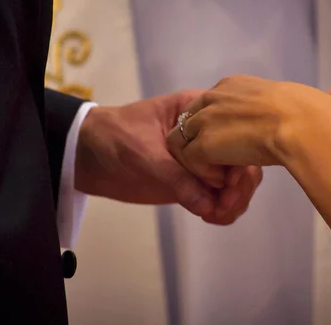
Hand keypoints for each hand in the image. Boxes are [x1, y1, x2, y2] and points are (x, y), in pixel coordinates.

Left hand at [74, 90, 262, 224]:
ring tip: (216, 215)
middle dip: (239, 186)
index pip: (234, 133)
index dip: (240, 160)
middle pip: (242, 161)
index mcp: (200, 112)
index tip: (229, 185)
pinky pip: (217, 198)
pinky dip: (221, 211)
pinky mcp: (193, 183)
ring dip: (233, 202)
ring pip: (234, 183)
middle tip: (224, 206)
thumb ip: (176, 176)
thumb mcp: (144, 151)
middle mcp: (208, 136)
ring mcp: (202, 161)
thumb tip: (209, 206)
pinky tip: (211, 217)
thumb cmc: (114, 135)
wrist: (87, 153)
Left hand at [166, 75, 330, 170]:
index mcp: (232, 85)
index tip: (235, 145)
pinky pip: (189, 161)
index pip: (210, 106)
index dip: (217, 128)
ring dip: (199, 160)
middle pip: (189, 121)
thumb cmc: (308, 112)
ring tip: (223, 174)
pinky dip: (204, 173)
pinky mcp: (203, 143)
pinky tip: (226, 178)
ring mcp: (205, 119)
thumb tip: (291, 115)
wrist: (303, 122)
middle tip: (224, 164)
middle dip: (201, 144)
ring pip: (182, 141)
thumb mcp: (285, 101)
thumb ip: (271, 108)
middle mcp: (213, 96)